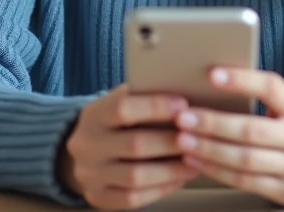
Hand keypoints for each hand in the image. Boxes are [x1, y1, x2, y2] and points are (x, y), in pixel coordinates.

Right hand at [62, 84, 199, 209]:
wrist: (85, 150)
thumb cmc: (115, 121)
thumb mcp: (118, 101)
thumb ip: (141, 95)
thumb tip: (181, 84)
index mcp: (92, 115)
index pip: (122, 109)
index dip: (155, 107)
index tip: (184, 105)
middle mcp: (85, 146)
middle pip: (134, 145)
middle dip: (170, 142)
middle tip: (198, 137)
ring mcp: (89, 175)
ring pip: (135, 177)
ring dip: (171, 170)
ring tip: (195, 161)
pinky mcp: (97, 197)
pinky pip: (133, 199)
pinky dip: (161, 189)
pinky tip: (179, 178)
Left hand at [174, 68, 283, 206]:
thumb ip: (256, 94)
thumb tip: (210, 79)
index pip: (271, 88)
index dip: (241, 80)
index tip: (211, 75)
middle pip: (251, 130)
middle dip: (213, 124)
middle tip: (184, 118)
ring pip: (245, 160)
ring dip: (208, 150)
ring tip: (184, 140)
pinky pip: (244, 182)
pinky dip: (216, 171)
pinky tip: (197, 161)